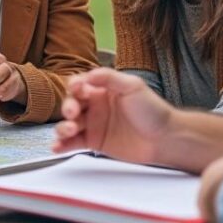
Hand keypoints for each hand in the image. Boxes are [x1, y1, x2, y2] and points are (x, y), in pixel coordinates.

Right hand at [52, 68, 174, 164]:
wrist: (165, 139)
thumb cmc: (153, 110)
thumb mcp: (133, 86)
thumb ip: (109, 78)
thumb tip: (88, 74)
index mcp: (102, 89)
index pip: (80, 85)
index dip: (75, 87)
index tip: (77, 91)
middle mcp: (95, 106)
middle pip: (70, 104)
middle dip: (67, 108)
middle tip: (72, 113)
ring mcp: (93, 125)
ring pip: (68, 124)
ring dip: (62, 127)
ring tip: (69, 130)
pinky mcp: (94, 142)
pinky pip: (73, 143)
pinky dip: (62, 145)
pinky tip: (57, 147)